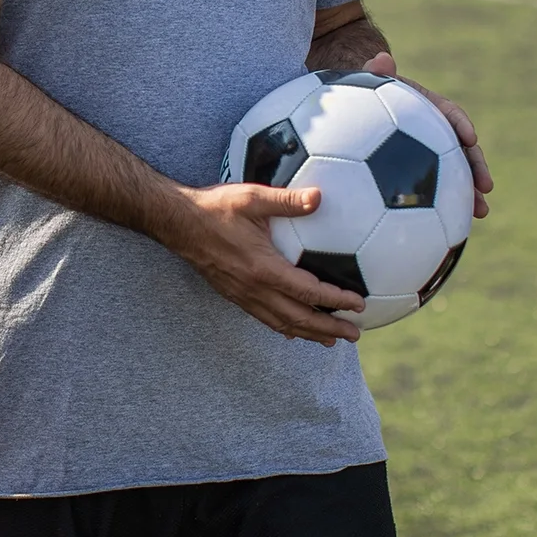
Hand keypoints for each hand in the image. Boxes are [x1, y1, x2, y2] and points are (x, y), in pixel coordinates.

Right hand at [166, 182, 365, 345]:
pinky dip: (285, 328)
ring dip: (309, 334)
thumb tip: (319, 197)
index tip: (359, 306)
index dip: (336, 301)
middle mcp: (254, 289)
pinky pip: (265, 318)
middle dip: (329, 329)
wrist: (178, 223)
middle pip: (299, 318)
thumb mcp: (252, 198)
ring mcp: (243, 295)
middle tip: (354, 335)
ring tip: (331, 340)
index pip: (308, 292)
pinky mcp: (234, 295)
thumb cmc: (215, 208)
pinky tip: (294, 331)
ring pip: (282, 324)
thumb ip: (287, 200)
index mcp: (263, 268)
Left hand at [362, 52, 492, 218]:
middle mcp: (433, 131)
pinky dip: (445, 207)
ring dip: (470, 192)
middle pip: (460, 148)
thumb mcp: (367, 83)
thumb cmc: (360, 95)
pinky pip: (436, 189)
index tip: (470, 137)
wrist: (353, 110)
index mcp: (425, 107)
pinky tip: (451, 227)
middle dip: (476, 167)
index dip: (460, 124)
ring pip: (454, 173)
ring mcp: (428, 154)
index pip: (448, 112)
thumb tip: (381, 58)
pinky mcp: (420, 173)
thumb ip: (375, 73)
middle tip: (486, 187)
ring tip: (481, 213)